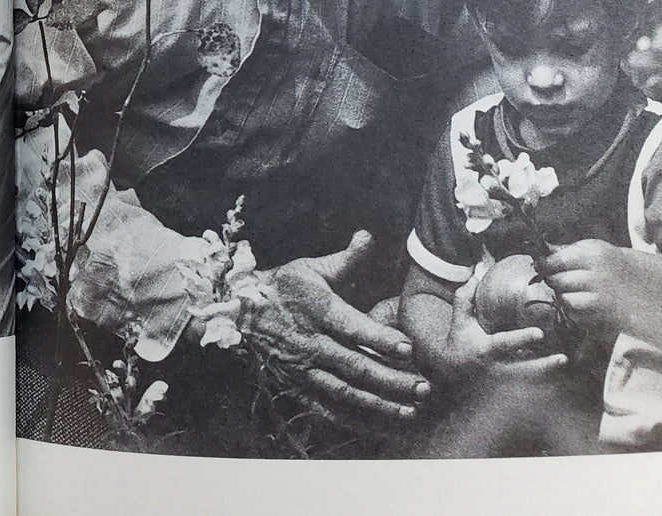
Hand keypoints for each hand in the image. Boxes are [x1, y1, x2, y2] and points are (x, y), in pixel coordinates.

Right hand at [247, 231, 429, 422]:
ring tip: (410, 411)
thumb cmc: (281, 288)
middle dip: (392, 380)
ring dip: (379, 404)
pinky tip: (379, 426)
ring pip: (344, 392)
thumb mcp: (310, 269)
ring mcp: (303, 368)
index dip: (381, 339)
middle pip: (355, 366)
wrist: (238, 314)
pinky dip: (353, 420)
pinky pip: (327, 409)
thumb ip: (345, 259)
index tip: (409, 349)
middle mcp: (310, 342)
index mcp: (317, 309)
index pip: (352, 327)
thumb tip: (369, 236)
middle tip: (423, 388)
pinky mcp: (296, 386)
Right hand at [435, 272, 567, 386]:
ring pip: (531, 379)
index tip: (540, 333)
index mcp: (485, 349)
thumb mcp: (460, 319)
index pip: (505, 344)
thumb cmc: (459, 340)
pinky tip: (560, 368)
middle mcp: (497, 366)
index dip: (522, 339)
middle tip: (563, 358)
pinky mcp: (511, 385)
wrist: (453, 371)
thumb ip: (467, 296)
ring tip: (565, 361)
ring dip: (549, 372)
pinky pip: (531, 382)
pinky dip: (545, 376)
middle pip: (524, 369)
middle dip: (544, 365)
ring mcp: (505, 379)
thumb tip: (478, 270)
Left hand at [537, 238, 661, 343]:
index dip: (544, 265)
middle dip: (554, 281)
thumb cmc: (618, 265)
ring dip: (565, 297)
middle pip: (557, 280)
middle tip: (560, 280)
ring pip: (565, 299)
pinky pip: (578, 315)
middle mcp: (595, 275)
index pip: (554, 261)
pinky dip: (577, 311)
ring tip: (576, 292)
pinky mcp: (606, 315)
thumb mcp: (596, 249)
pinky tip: (587, 304)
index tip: (541, 266)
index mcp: (592, 254)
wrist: (655, 284)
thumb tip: (540, 257)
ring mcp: (601, 297)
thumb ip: (568, 251)